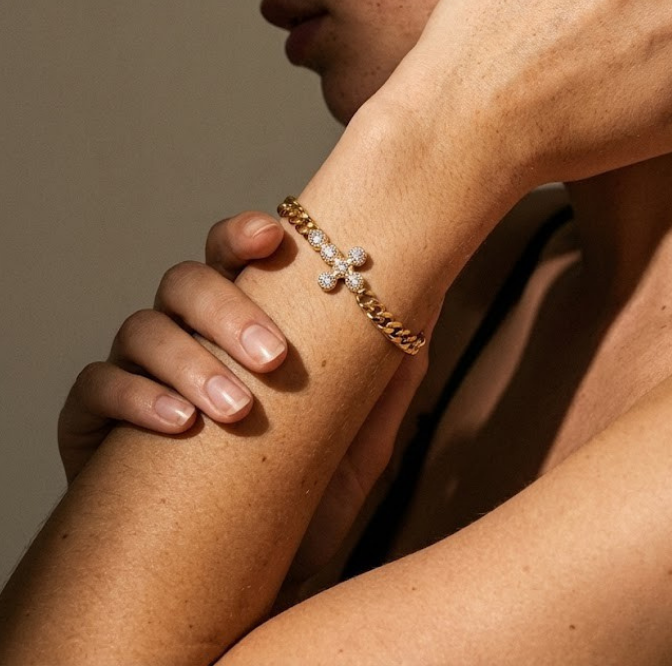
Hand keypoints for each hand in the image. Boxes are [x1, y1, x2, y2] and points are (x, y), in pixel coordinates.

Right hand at [58, 208, 439, 587]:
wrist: (242, 593)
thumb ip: (381, 386)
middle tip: (276, 357)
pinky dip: (135, 396)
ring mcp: (134, 372)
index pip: (231, 256)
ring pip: (145, 328)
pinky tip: (177, 425)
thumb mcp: (353, 450)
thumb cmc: (297, 508)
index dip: (244, 234)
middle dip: (229, 308)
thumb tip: (425, 322)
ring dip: (192, 360)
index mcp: (235, 324)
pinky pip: (96, 385)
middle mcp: (182, 335)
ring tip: (237, 409)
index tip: (272, 236)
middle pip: (186, 281)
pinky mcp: (91, 420)